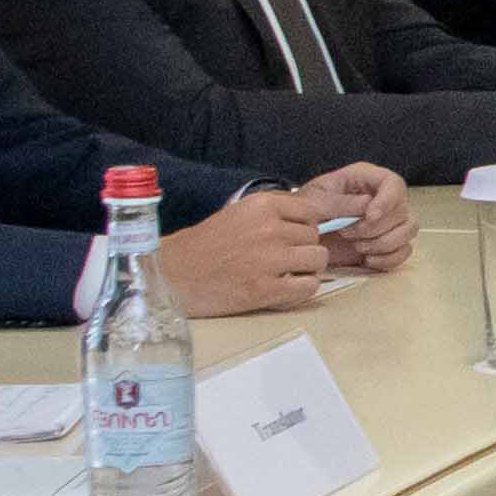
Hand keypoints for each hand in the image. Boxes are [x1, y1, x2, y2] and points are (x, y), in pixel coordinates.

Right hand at [165, 182, 416, 312]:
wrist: (176, 275)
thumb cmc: (207, 244)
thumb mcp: (240, 213)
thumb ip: (275, 212)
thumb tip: (318, 215)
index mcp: (263, 205)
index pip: (312, 212)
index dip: (305, 226)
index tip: (293, 237)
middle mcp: (270, 229)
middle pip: (315, 237)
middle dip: (303, 248)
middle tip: (282, 259)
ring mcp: (271, 259)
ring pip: (319, 260)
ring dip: (307, 268)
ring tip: (286, 273)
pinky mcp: (267, 289)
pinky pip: (310, 286)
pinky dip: (302, 289)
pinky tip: (284, 288)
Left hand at [299, 161, 422, 273]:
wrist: (302, 239)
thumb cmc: (307, 212)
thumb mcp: (315, 201)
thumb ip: (341, 202)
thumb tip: (367, 205)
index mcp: (367, 179)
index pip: (393, 184)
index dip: (387, 201)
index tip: (370, 217)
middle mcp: (383, 198)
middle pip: (401, 211)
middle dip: (373, 228)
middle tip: (346, 233)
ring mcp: (389, 222)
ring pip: (408, 231)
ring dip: (382, 244)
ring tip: (357, 247)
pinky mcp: (389, 243)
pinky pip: (404, 251)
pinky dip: (387, 259)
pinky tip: (367, 259)